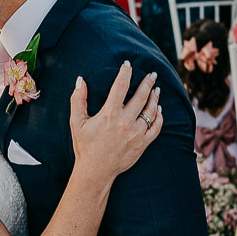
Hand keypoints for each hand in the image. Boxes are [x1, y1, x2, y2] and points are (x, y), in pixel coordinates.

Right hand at [70, 64, 162, 179]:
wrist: (95, 171)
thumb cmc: (85, 145)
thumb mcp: (77, 122)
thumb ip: (78, 99)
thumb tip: (80, 80)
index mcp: (109, 114)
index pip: (121, 86)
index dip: (125, 72)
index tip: (128, 65)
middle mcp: (125, 122)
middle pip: (141, 96)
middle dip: (148, 82)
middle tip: (152, 74)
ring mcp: (136, 133)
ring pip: (151, 111)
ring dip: (154, 98)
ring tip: (156, 90)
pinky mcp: (142, 143)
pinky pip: (156, 127)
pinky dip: (159, 117)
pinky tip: (159, 109)